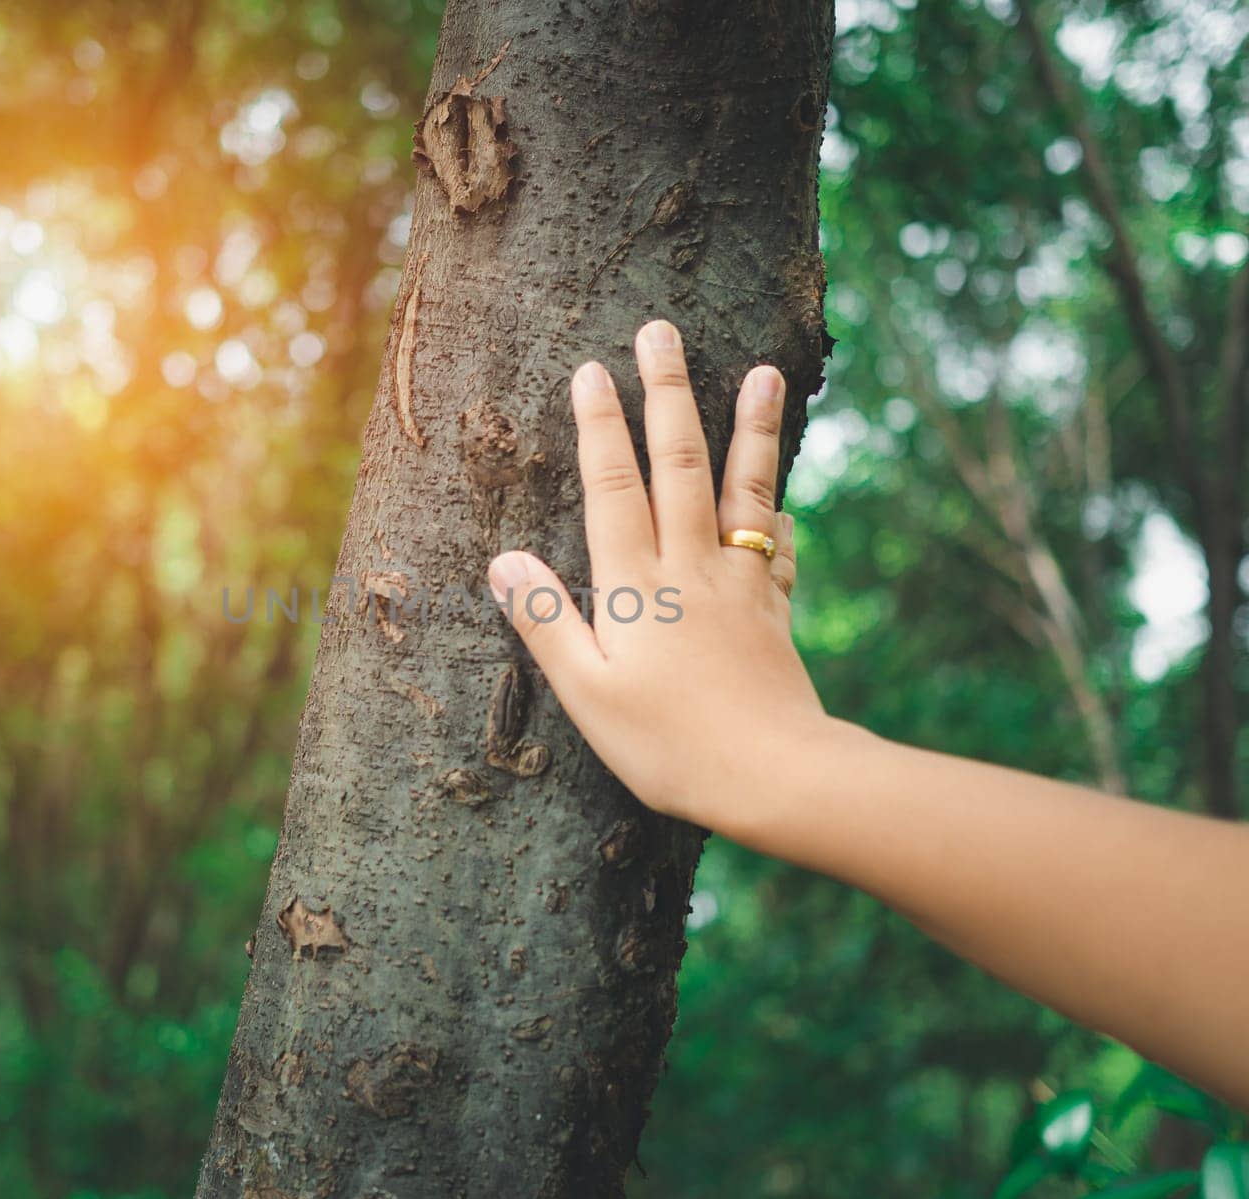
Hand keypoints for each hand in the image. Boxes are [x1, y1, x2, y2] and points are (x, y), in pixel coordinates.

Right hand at [486, 319, 829, 835]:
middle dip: (667, 394)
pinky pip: (777, 549)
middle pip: (679, 465)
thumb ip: (546, 623)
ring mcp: (740, 586)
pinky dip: (779, 515)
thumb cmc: (670, 745)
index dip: (600, 428)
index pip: (613, 488)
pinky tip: (784, 500)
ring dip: (750, 428)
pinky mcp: (773, 613)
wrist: (775, 777)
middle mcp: (691, 569)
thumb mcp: (589, 695)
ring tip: (763, 373)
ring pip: (743, 491)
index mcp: (637, 587)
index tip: (592, 370)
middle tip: (660, 332)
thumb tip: (502, 561)